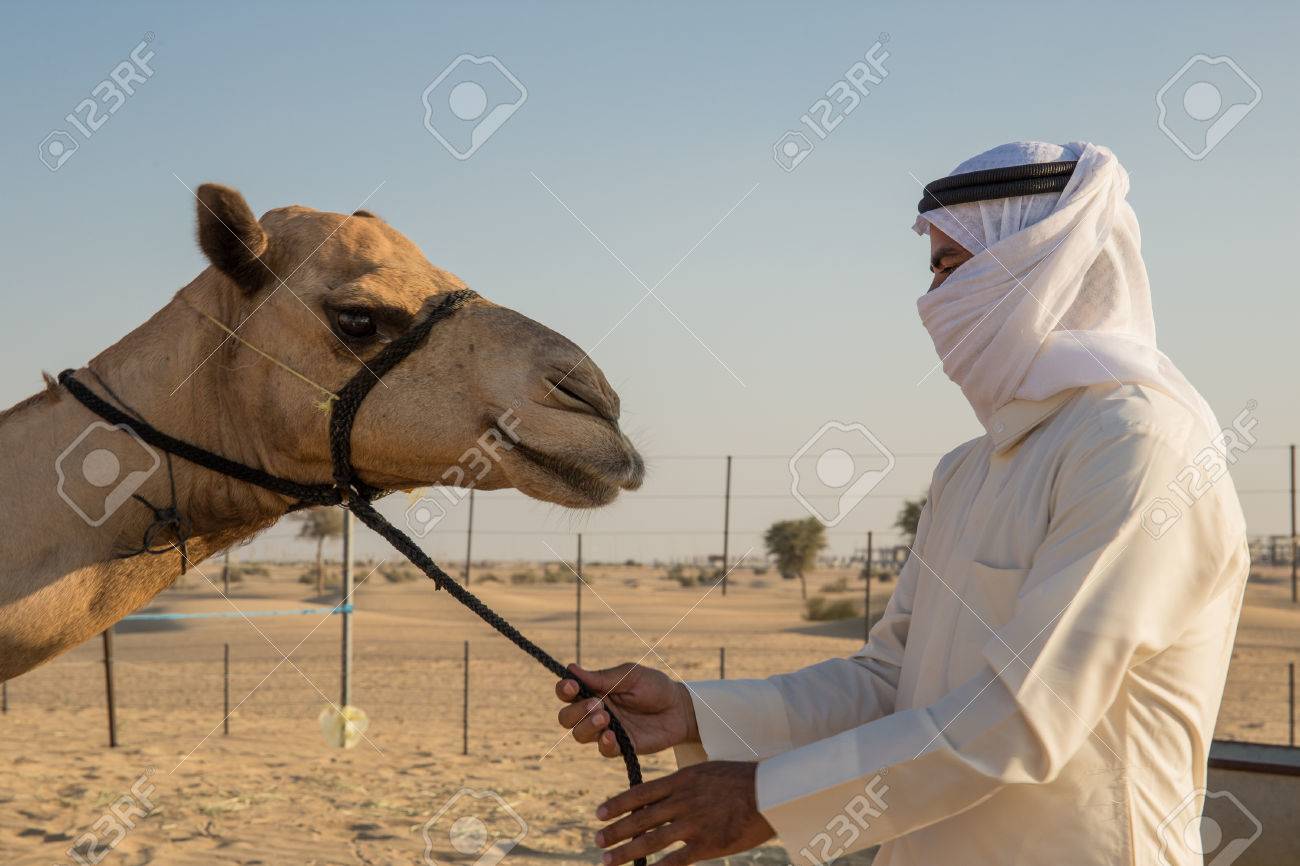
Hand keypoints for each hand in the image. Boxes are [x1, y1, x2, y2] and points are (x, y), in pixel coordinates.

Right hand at [556, 663, 697, 756]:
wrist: (680, 708)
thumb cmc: (655, 687)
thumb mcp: (631, 676)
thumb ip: (603, 677)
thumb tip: (571, 668)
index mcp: (595, 690)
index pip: (568, 692)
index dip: (564, 689)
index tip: (572, 686)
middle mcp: (596, 711)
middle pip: (567, 717)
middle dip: (575, 711)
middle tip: (597, 704)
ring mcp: (607, 730)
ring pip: (579, 735)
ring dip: (587, 726)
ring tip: (605, 717)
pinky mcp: (621, 746)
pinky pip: (603, 750)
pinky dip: (603, 743)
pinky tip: (611, 736)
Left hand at [595, 761, 774, 865]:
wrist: (770, 792)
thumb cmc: (741, 779)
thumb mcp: (706, 771)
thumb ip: (683, 784)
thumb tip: (662, 794)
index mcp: (682, 780)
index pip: (641, 793)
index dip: (618, 804)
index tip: (599, 813)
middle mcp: (682, 801)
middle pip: (641, 818)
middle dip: (616, 831)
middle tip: (597, 839)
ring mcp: (693, 824)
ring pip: (651, 840)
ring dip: (626, 851)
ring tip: (607, 859)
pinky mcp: (707, 845)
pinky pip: (676, 860)